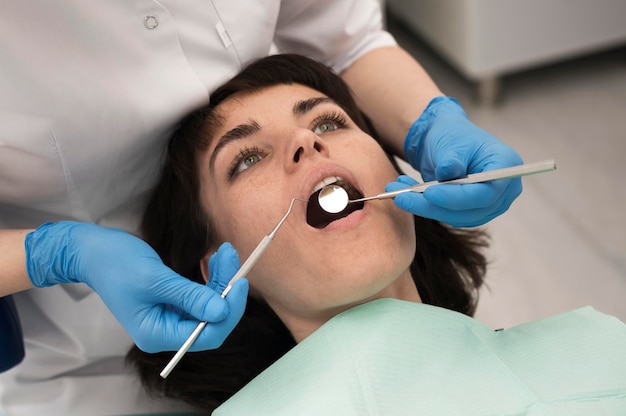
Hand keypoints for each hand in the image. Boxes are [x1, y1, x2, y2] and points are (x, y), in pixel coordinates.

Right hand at [24, 222, 247, 351]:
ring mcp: (170, 317)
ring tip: (225, 251)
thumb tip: (221, 311)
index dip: (227, 312)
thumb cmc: (116, 263)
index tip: (240, 283)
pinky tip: (217, 259)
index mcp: (156, 334)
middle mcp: (165, 331)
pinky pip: (202, 296)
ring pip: (209, 306)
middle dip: (226, 292)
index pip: (205, 336)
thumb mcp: (155, 279)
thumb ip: (189, 296)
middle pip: (211, 322)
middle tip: (232, 258)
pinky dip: (212, 279)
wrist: (93, 251)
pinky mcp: (174, 303)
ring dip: (222, 280)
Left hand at [399, 96, 522, 226]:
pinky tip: (407, 194)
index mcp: (506, 166)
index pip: (485, 193)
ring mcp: (489, 204)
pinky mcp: (472, 212)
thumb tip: (447, 175)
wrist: (446, 139)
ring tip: (399, 191)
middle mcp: (503, 190)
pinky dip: (426, 208)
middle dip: (433, 206)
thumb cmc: (453, 135)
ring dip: (424, 208)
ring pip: (456, 218)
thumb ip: (451, 160)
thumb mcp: (451, 142)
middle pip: (470, 210)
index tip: (428, 193)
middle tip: (402, 197)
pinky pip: (449, 217)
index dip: (456, 197)